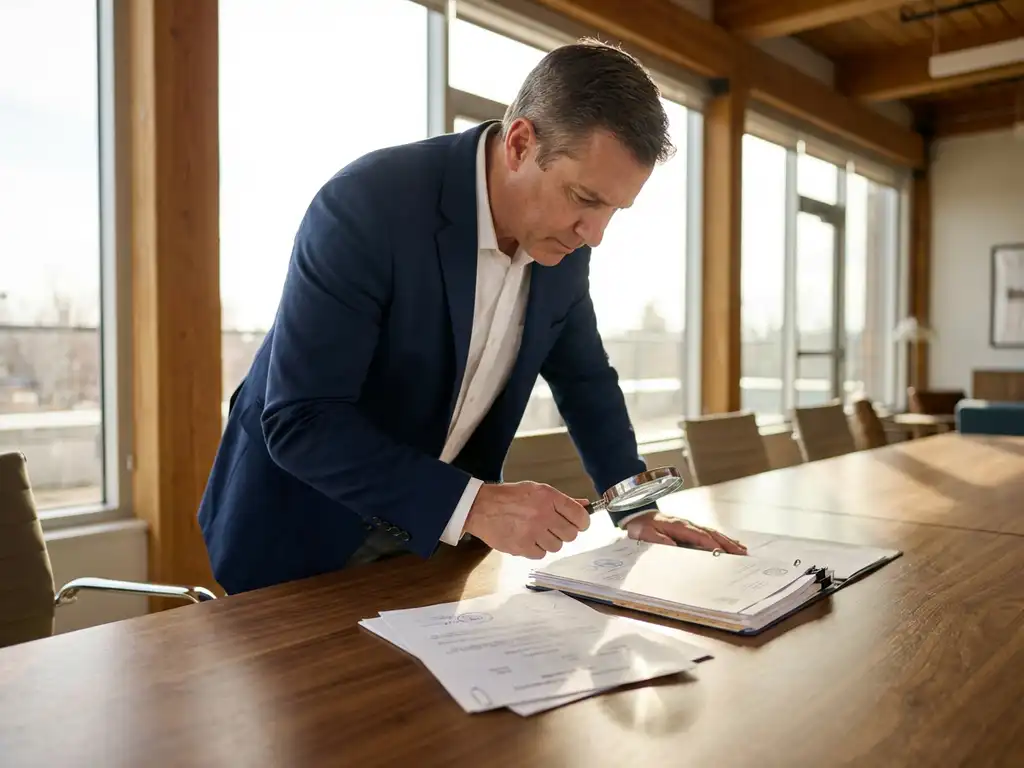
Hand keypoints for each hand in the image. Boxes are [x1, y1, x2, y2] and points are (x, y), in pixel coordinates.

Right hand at [463, 482, 589, 559]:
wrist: (480, 507)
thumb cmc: (509, 497)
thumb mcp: (537, 490)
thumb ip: (562, 500)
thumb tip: (585, 506)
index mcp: (549, 497)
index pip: (579, 516)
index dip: (582, 522)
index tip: (579, 524)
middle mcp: (543, 514)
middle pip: (570, 534)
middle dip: (564, 532)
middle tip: (553, 528)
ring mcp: (532, 532)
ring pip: (556, 546)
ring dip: (549, 541)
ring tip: (536, 532)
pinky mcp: (522, 547)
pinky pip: (541, 554)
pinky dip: (536, 549)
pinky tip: (527, 539)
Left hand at [624, 512, 746, 554]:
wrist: (638, 515)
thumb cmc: (642, 527)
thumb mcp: (646, 534)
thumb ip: (658, 540)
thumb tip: (672, 545)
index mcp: (678, 526)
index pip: (699, 536)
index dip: (712, 544)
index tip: (724, 553)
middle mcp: (687, 524)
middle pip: (711, 533)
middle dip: (727, 543)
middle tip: (742, 553)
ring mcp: (690, 526)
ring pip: (713, 533)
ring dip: (728, 541)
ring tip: (742, 549)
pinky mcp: (690, 529)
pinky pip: (709, 533)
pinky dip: (721, 538)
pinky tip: (730, 543)